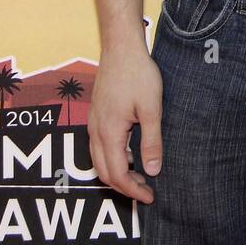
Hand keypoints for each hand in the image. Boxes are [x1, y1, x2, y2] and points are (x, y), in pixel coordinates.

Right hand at [88, 44, 163, 204]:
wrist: (120, 47)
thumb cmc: (138, 74)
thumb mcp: (151, 108)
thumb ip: (151, 140)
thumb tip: (152, 170)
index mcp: (109, 132)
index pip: (117, 174)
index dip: (133, 190)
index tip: (150, 197)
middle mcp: (96, 131)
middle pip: (104, 173)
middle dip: (124, 187)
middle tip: (146, 191)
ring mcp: (93, 123)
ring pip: (99, 161)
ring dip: (117, 173)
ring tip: (140, 175)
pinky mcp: (96, 115)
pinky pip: (98, 147)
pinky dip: (112, 159)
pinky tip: (130, 153)